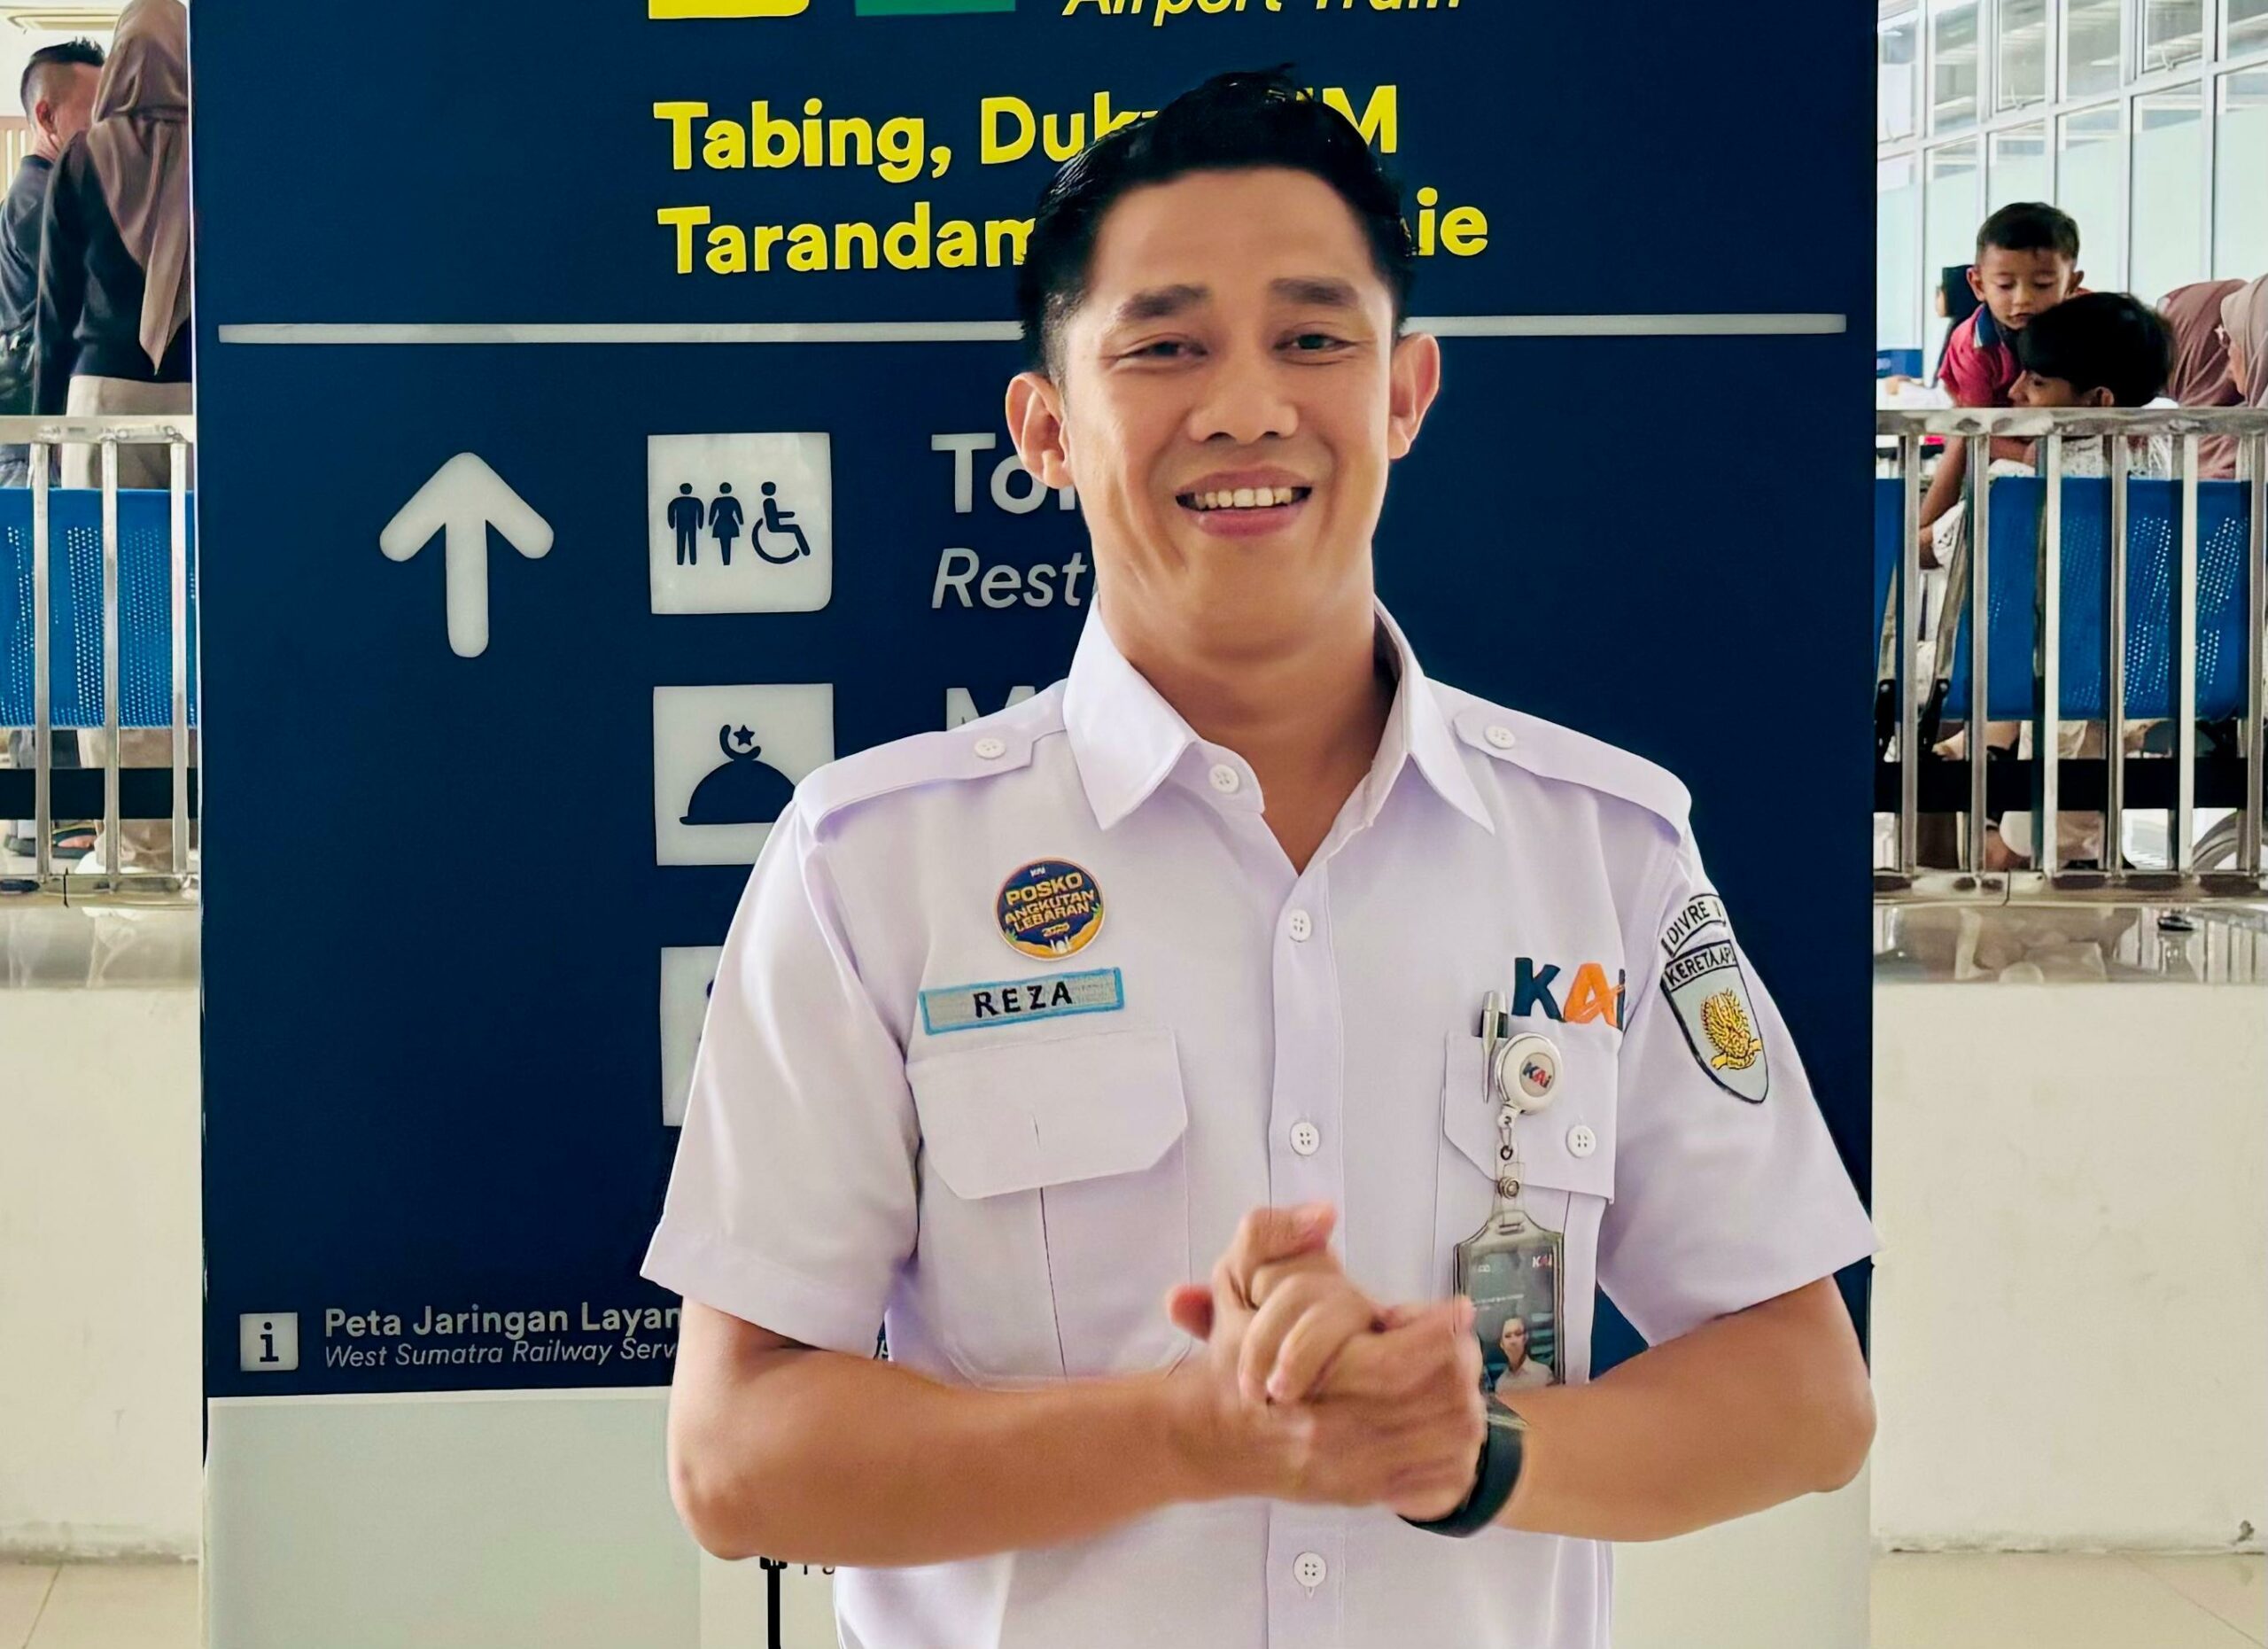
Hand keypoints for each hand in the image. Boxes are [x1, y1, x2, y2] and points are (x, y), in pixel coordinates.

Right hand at [1160, 1207, 1486, 1518]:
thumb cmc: (1233, 1359)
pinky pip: (1437, 1482)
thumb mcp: (1234, 1286)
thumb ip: (1267, 1236)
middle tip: (1461, 1334)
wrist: (1210, 1436)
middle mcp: (1336, 1435)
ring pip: (1445, 1439)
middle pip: (1435, 1400)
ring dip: (1465, 1403)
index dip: (1437, 1332)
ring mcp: (1354, 1471)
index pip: (1396, 1362)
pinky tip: (1451, 1422)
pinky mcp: (1366, 1494)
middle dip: (1460, 1361)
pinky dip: (1456, 1455)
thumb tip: (1323, 1212)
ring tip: (1460, 1372)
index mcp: (1311, 1384)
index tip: (1459, 1307)